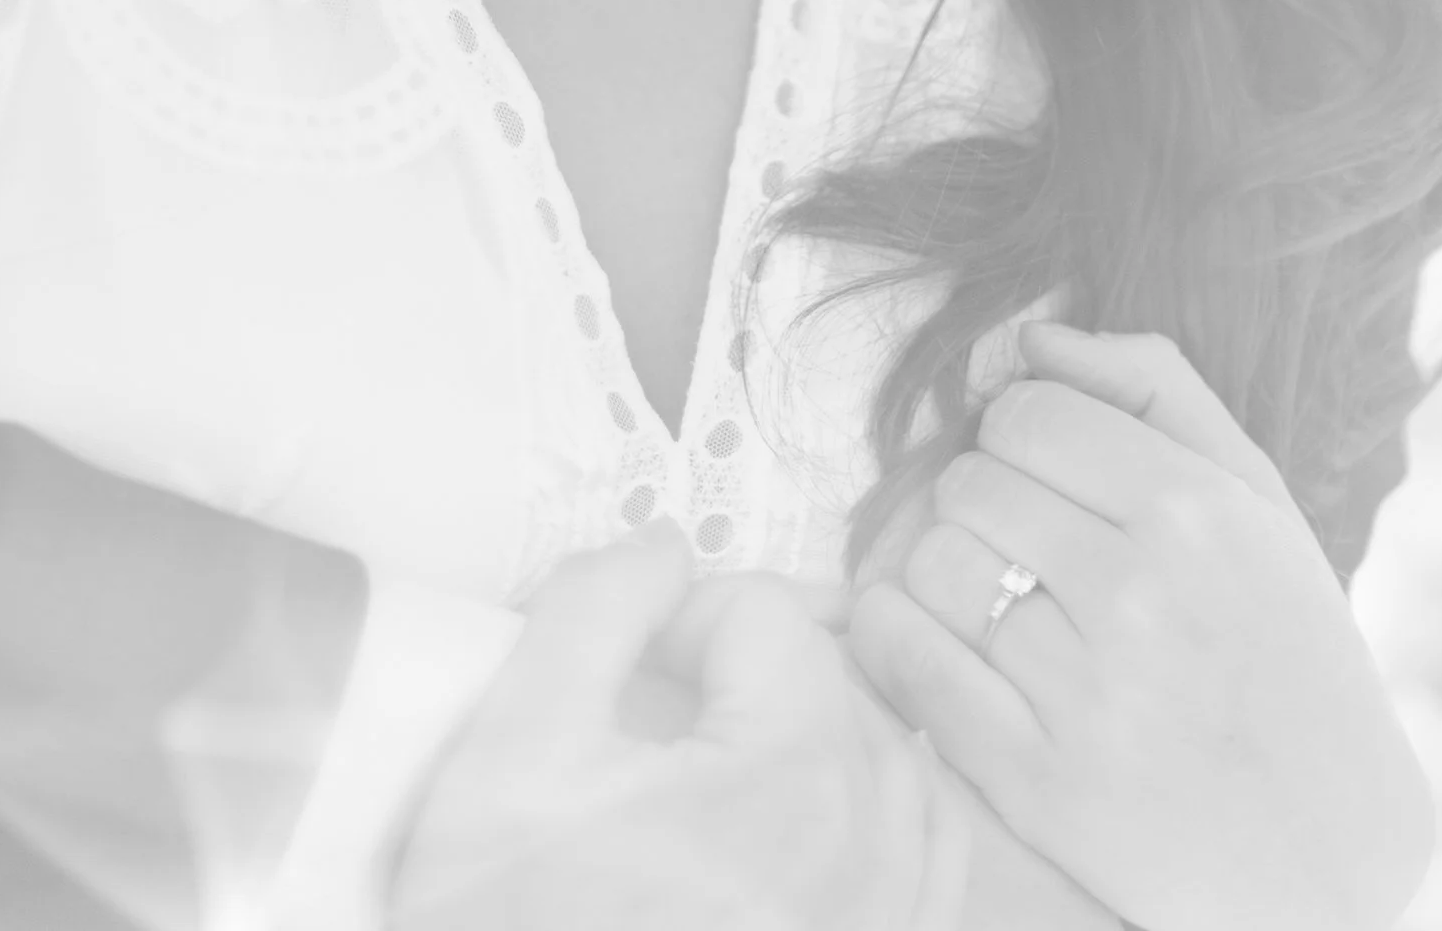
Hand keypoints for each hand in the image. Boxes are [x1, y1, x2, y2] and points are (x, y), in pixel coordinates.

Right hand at [393, 528, 967, 929]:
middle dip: (745, 670)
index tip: (616, 671)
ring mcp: (883, 925)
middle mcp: (870, 859)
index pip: (766, 615)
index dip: (677, 616)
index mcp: (794, 783)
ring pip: (900, 767)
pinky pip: (930, 863)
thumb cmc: (512, 919)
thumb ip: (594, 606)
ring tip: (725, 751)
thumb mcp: (514, 744)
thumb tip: (664, 547)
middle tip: (654, 709)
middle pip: (836, 682)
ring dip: (822, 731)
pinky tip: (823, 817)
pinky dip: (890, 815)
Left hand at [844, 325, 1431, 930]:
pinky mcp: (1034, 781)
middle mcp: (1139, 594)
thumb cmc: (1288, 658)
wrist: (1324, 860)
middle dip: (985, 502)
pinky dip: (894, 638)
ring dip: (946, 574)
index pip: (1027, 409)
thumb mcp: (1260, 508)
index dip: (1021, 433)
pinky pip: (903, 658)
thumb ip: (1156, 391)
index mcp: (1197, 513)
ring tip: (996, 602)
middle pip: (970, 481)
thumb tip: (1034, 335)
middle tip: (1026, 546)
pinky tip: (936, 644)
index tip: (1045, 473)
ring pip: (932, 563)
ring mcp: (1084, 693)